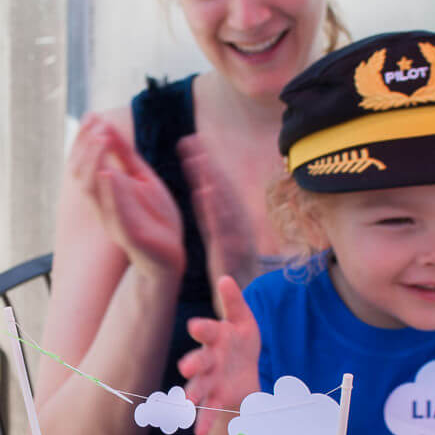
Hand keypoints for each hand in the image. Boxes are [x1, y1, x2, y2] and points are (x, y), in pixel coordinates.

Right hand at [71, 114, 184, 277]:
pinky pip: (114, 212)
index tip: (91, 115)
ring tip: (101, 139)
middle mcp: (102, 206)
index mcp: (103, 193)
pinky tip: (109, 172)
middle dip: (85, 146)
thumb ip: (125, 155)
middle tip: (96, 124)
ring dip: (94, 162)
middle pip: (80, 173)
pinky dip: (110, 191)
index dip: (83, 139)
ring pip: (92, 190)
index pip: (82, 162)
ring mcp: (112, 221)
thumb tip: (106, 126)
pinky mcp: (129, 235)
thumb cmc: (155, 216)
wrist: (171, 254)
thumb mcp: (141, 177)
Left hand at [177, 132, 259, 290]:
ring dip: (211, 179)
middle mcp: (237, 220)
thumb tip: (200, 185)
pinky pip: (223, 226)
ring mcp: (237, 235)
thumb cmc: (231, 262)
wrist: (245, 294)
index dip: (204, 162)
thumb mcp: (218, 233)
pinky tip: (204, 192)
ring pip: (224, 202)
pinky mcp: (233, 251)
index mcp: (230, 216)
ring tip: (196, 159)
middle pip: (222, 188)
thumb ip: (209, 210)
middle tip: (191, 140)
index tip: (189, 141)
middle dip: (207, 163)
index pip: (216, 185)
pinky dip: (214, 208)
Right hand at [179, 275, 261, 434]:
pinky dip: (204, 420)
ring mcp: (210, 380)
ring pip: (198, 387)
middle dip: (192, 364)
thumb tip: (225, 279)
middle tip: (185, 367)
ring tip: (187, 403)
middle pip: (198, 361)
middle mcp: (208, 359)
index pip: (206, 330)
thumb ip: (234, 302)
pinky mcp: (217, 398)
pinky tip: (198, 432)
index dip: (202, 328)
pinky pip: (210, 409)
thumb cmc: (241, 339)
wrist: (246, 368)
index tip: (195, 326)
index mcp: (215, 337)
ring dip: (192, 395)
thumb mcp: (243, 320)